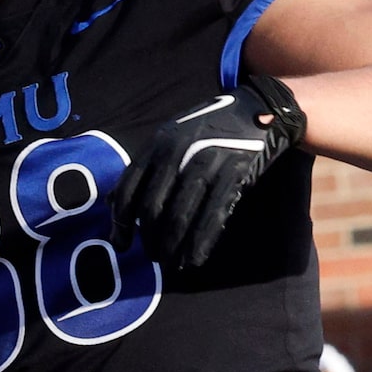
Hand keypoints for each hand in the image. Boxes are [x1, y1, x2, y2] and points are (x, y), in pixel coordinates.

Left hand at [109, 74, 306, 270]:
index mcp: (157, 144)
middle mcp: (177, 153)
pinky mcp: (235, 172)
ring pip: (180, 215)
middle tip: (153, 257)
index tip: (120, 245)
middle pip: (152, 208)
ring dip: (173, 246)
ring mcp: (207, 162)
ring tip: (171, 264)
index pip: (128, 190)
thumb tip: (112, 202)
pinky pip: (213, 214)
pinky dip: (201, 241)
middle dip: (150, 239)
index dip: (120, 223)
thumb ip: (145, 168)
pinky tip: (194, 258)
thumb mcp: (170, 137)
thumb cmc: (208, 128)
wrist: (260, 107)